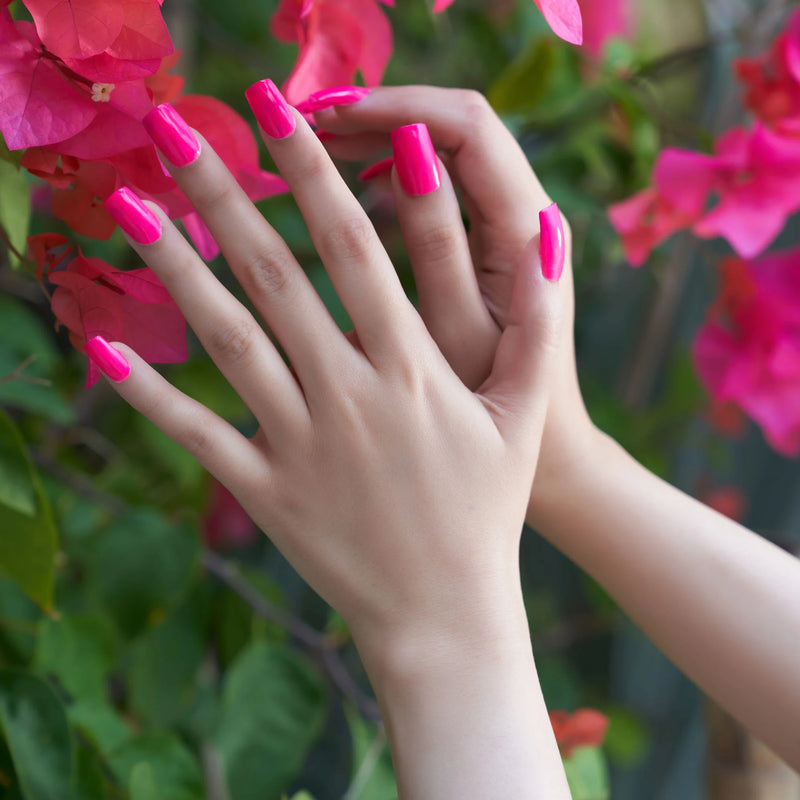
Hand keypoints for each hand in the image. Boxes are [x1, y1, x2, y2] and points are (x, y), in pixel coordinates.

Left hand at [95, 82, 562, 675]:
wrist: (446, 613)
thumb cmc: (488, 508)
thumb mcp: (526, 413)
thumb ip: (540, 320)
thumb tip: (550, 229)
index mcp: (413, 368)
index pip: (357, 247)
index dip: (317, 173)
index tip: (281, 111)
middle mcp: (349, 395)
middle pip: (277, 274)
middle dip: (225, 192)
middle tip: (176, 125)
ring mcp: (302, 444)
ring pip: (229, 339)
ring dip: (176, 268)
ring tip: (129, 204)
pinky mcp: (268, 493)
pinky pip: (199, 435)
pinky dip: (150, 393)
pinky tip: (103, 347)